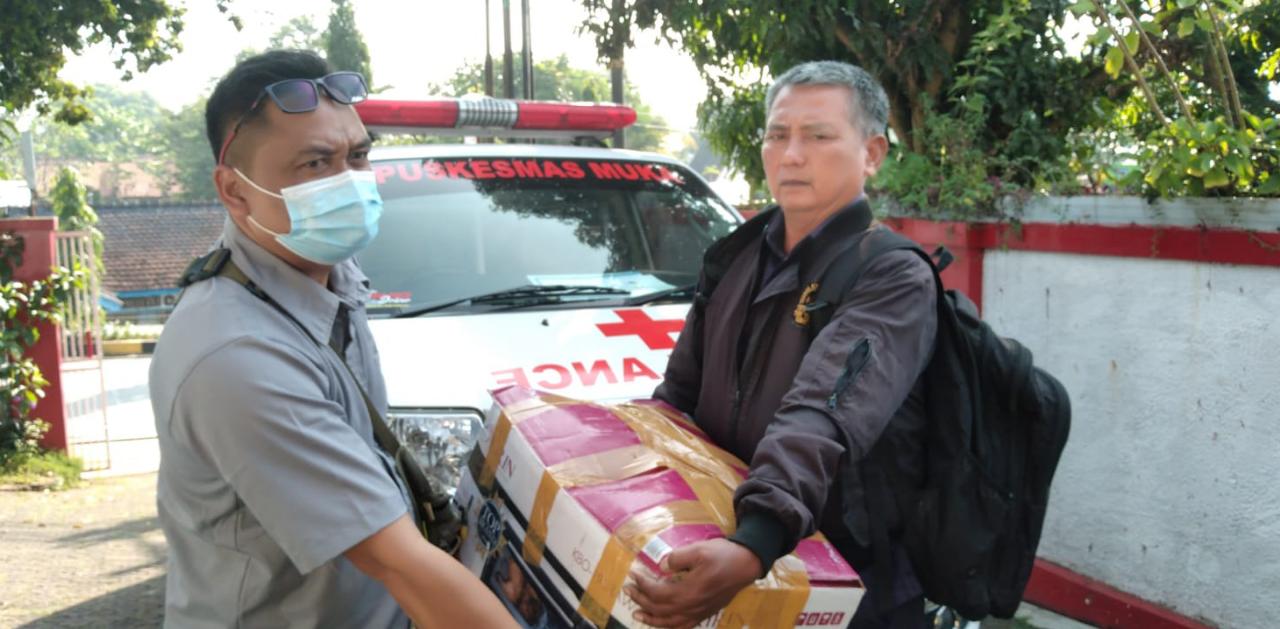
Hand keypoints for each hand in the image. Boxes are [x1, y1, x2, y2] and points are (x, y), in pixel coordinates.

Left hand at [624, 538, 762, 628]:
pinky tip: (662, 623)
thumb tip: (662, 566)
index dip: (642, 584)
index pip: (657, 593)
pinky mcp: (705, 613)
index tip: (633, 573)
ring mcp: (699, 612)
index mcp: (689, 591)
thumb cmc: (724, 555)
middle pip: (659, 609)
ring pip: (669, 622)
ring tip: (637, 613)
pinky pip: (683, 626)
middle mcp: (692, 606)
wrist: (747, 563)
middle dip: (640, 599)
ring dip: (651, 618)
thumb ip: (677, 558)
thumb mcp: (699, 550)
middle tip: (628, 589)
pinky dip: (669, 626)